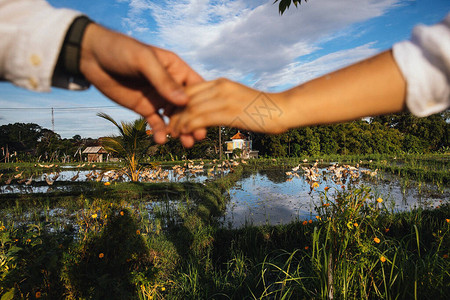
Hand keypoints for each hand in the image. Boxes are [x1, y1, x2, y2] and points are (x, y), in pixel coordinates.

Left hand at [79, 23, 205, 146]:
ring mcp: (158, 98)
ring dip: (181, 131)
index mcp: (176, 69)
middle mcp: (170, 85)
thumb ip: (163, 80)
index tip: (207, 118)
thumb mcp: (143, 61)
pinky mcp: (144, 108)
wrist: (92, 55)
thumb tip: (184, 101)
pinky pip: (156, 123)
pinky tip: (160, 140)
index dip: (203, 103)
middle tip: (198, 136)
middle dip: (194, 121)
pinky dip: (160, 132)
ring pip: (175, 118)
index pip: (196, 88)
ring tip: (186, 144)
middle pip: (188, 106)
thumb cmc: (120, 50)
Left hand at [170, 78, 289, 137]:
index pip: (190, 89)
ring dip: (177, 123)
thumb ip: (224, 102)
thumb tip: (213, 113)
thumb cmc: (264, 109)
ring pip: (190, 109)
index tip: (171, 114)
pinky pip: (199, 118)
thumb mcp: (240, 100)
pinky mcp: (227, 111)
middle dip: (173, 112)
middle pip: (185, 97)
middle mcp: (220, 87)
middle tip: (167, 126)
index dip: (176, 102)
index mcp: (221, 83)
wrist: (284, 109)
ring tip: (172, 134)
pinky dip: (187, 126)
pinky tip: (183, 134)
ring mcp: (223, 98)